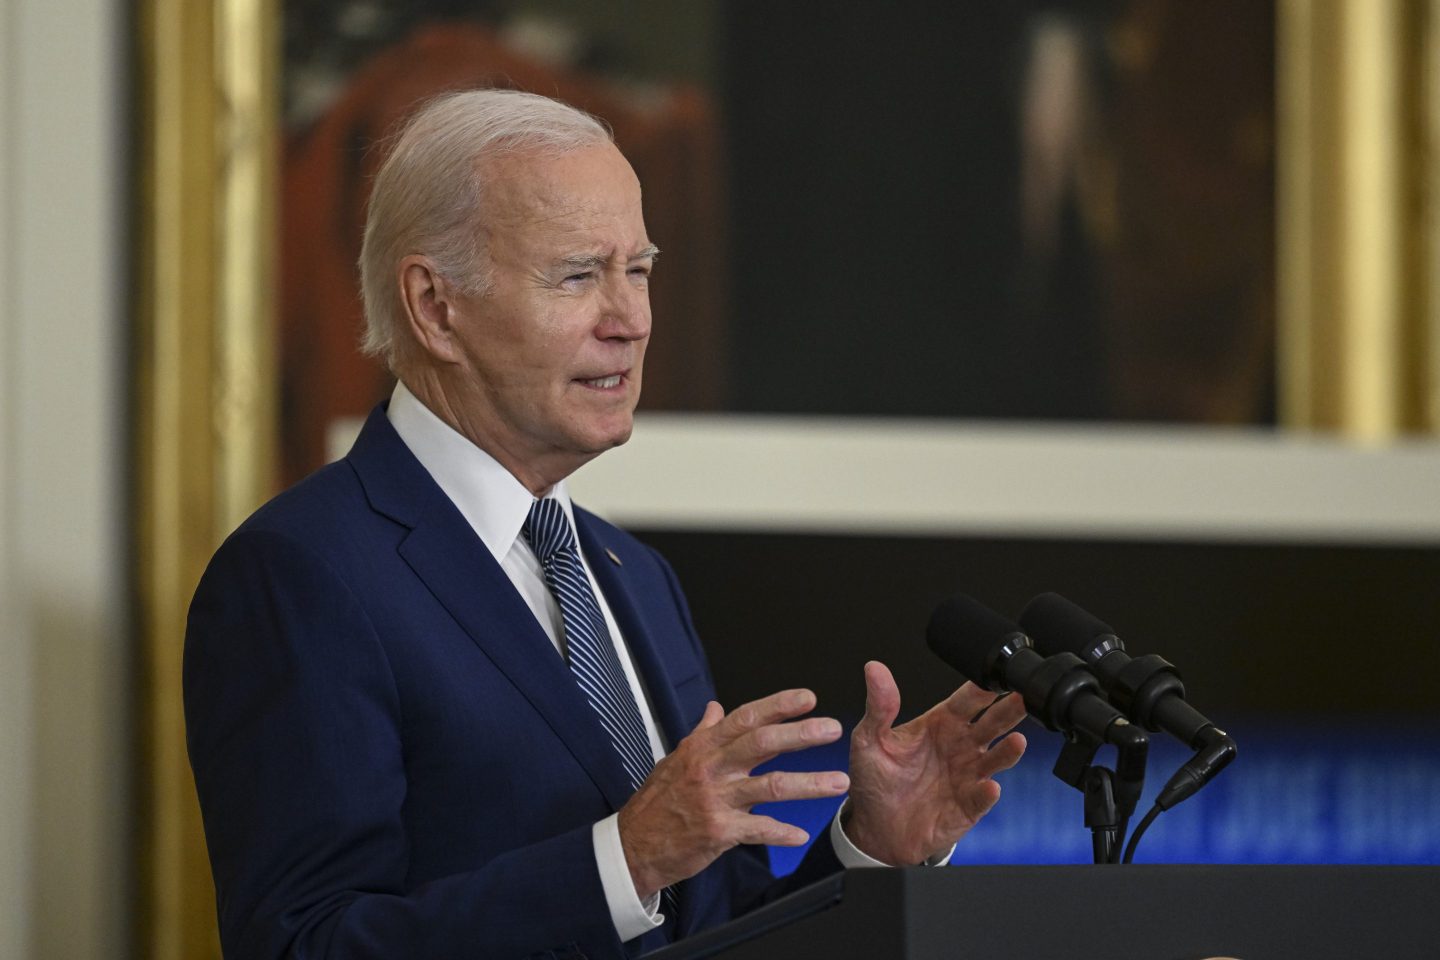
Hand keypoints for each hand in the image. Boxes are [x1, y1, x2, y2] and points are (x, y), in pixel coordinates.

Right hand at [617, 689, 849, 899]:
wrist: (633, 844)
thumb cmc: (657, 800)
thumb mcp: (676, 758)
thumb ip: (703, 732)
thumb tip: (715, 707)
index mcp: (704, 747)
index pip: (745, 718)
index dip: (778, 705)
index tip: (808, 697)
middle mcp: (711, 768)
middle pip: (762, 743)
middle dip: (801, 734)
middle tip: (832, 729)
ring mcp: (715, 799)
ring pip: (770, 787)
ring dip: (808, 785)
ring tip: (838, 783)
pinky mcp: (718, 831)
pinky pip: (757, 829)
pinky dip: (781, 832)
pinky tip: (801, 834)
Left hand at [844, 661, 1026, 865]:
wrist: (876, 828)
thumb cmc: (876, 779)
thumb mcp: (869, 739)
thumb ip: (879, 706)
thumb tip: (874, 669)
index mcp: (940, 724)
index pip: (967, 700)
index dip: (982, 687)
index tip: (994, 674)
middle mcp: (960, 746)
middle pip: (991, 723)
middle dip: (1009, 710)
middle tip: (1024, 697)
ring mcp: (968, 776)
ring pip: (996, 759)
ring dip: (1008, 751)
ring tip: (1017, 741)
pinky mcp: (968, 807)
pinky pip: (982, 798)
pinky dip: (987, 793)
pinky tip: (990, 787)